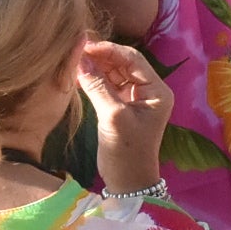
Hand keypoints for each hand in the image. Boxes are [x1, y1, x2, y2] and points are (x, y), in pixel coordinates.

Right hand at [77, 39, 172, 192]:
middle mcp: (148, 91)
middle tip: (75, 51)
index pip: (133, 59)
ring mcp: (135, 99)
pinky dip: (94, 80)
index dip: (109, 49)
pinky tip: (77, 76)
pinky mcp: (121, 107)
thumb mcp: (112, 117)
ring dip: (95, 67)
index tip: (85, 46)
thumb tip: (79, 60)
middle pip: (123, 63)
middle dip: (101, 57)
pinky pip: (107, 86)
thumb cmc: (126, 152)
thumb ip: (97, 86)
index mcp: (156, 91)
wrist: (127, 183)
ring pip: (114, 73)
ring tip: (73, 62)